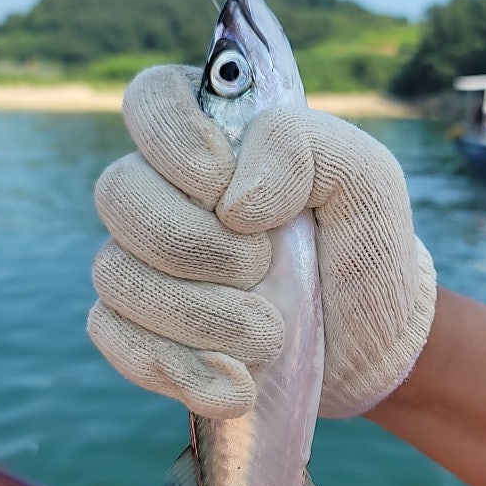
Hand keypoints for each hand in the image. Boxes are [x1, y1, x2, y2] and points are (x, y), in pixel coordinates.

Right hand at [88, 65, 435, 418]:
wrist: (370, 343)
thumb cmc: (365, 248)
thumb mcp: (366, 179)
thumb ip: (306, 146)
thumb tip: (234, 199)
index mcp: (217, 139)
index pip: (151, 98)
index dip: (176, 144)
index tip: (237, 196)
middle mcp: (168, 193)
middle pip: (118, 194)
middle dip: (199, 247)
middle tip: (265, 267)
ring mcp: (147, 263)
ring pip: (115, 274)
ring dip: (199, 317)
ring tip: (269, 337)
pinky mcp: (142, 327)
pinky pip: (114, 337)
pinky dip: (177, 368)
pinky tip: (236, 386)